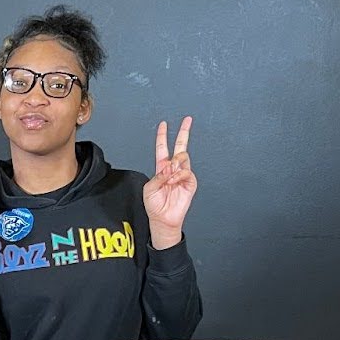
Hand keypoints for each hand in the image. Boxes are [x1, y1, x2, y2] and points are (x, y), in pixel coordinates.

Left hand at [143, 117, 197, 248]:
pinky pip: (186, 172)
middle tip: (187, 120)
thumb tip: (169, 166)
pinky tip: (174, 181)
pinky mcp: (190, 182)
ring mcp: (182, 175)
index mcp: (161, 168)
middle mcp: (173, 170)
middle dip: (184, 132)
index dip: (162, 136)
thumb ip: (158, 175)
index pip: (162, 148)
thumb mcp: (149, 188)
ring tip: (169, 176)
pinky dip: (179, 175)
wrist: (163, 219)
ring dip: (174, 164)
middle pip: (179, 146)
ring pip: (182, 158)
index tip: (163, 124)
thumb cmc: (154, 206)